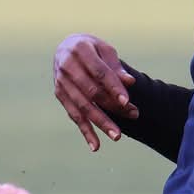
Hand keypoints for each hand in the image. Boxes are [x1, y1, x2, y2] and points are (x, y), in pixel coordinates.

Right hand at [53, 33, 136, 151]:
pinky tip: (95, 146)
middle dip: (113, 106)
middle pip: (92, 92)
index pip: (99, 73)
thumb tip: (130, 83)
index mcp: (80, 49)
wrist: (67, 47)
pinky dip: (85, 131)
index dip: (113, 87)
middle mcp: (67, 66)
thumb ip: (116, 67)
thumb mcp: (105, 50)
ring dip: (101, 123)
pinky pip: (74, 116)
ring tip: (117, 136)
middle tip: (134, 115)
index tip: (127, 101)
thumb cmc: (91, 48)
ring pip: (83, 107)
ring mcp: (61, 82)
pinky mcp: (60, 95)